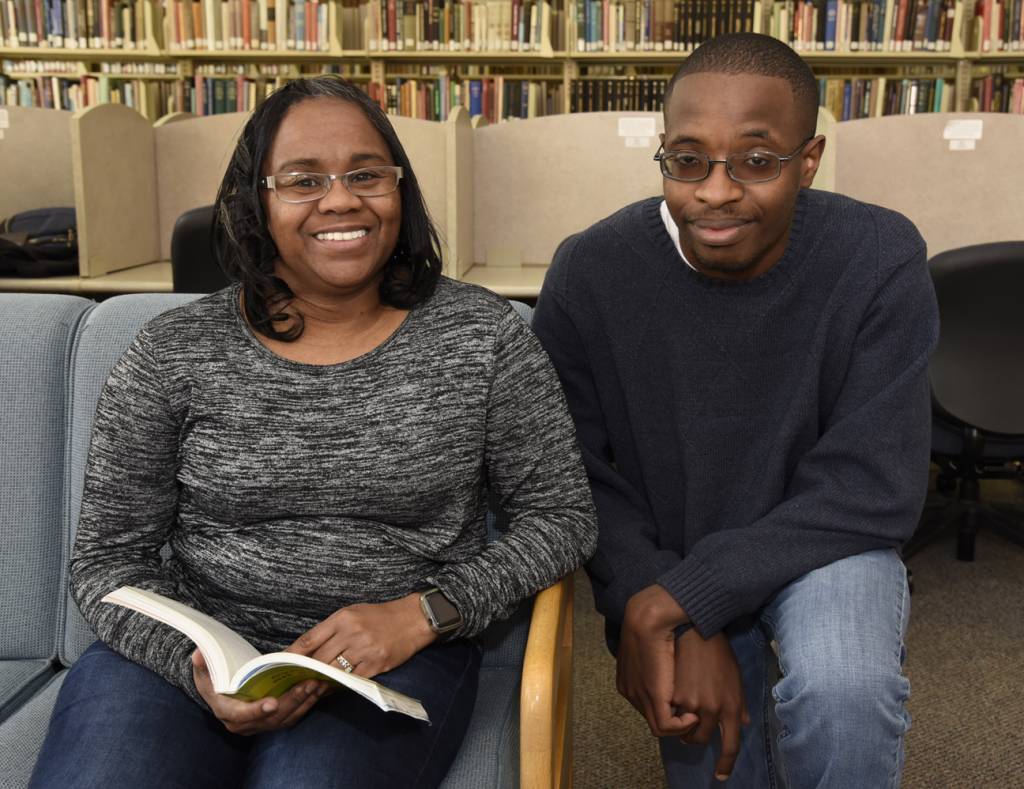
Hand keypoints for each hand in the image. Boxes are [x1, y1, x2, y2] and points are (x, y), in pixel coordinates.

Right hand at [192, 650, 326, 734]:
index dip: (257, 710)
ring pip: (286, 718)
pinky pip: (293, 716)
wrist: (223, 692)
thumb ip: (203, 664)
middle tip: (308, 683)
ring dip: (303, 701)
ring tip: (317, 683)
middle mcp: (243, 725)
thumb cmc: (215, 679)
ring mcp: (260, 726)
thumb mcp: (205, 671)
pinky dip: (306, 704)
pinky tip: (318, 690)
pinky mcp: (273, 723)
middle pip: (271, 718)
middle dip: (291, 701)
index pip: (242, 715)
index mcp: (226, 712)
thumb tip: (199, 654)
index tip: (272, 702)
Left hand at [286, 592, 436, 677]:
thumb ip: (331, 629)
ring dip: (319, 682)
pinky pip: (351, 680)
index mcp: (342, 618)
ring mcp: (364, 649)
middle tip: (292, 681)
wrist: (413, 619)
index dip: (292, 654)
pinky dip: (338, 687)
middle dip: (304, 672)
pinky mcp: (376, 664)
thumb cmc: (381, 616)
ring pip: (333, 672)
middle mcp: (352, 633)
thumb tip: (308, 649)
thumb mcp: (353, 613)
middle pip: (319, 658)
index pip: (310, 639)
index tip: (281, 663)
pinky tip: (331, 689)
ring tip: (309, 688)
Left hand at [617, 584, 699, 737]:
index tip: (681, 702)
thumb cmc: (654, 625)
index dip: (665, 705)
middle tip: (692, 714)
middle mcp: (630, 691)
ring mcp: (639, 696)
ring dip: (679, 725)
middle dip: (672, 719)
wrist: (649, 617)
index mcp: (627, 680)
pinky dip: (681, 725)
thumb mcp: (650, 646)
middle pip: (652, 717)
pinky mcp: (653, 697)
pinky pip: (665, 726)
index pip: (645, 704)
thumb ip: (654, 661)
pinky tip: (693, 715)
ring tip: (695, 715)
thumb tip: (665, 667)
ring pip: (659, 727)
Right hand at [672, 628, 750, 781]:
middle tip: (692, 729)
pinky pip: (669, 714)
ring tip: (680, 714)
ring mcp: (690, 703)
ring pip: (682, 730)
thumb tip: (744, 723)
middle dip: (695, 738)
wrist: (694, 630)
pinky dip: (670, 711)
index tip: (721, 776)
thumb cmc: (718, 652)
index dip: (726, 764)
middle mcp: (711, 709)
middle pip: (700, 740)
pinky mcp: (671, 695)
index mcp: (730, 706)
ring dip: (681, 727)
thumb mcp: (736, 678)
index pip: (731, 745)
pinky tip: (669, 699)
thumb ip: (739, 703)